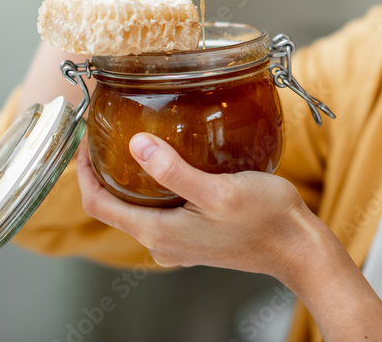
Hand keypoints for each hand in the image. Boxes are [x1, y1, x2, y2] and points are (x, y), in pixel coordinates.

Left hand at [76, 133, 317, 279]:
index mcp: (159, 233)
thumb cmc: (265, 220)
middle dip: (104, 170)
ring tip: (136, 142)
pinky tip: (172, 164)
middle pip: (114, 206)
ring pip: (138, 208)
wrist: (298, 248)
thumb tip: (137, 145)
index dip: (83, 171)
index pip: (99, 204)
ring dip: (129, 178)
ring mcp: (178, 243)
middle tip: (107, 132)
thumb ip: (174, 170)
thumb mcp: (218, 190)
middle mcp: (162, 243)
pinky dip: (155, 187)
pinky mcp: (195, 237)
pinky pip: (162, 211)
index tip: (85, 138)